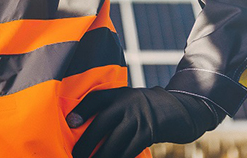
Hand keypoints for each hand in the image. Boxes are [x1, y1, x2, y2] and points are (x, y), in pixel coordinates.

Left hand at [66, 87, 221, 157]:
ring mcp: (139, 118)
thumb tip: (79, 125)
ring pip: (114, 141)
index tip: (69, 122)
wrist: (177, 109)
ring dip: (101, 156)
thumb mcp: (127, 100)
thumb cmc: (143, 109)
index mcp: (119, 94)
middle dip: (86, 142)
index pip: (96, 98)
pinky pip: (129, 150)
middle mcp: (127, 103)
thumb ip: (109, 109)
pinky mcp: (148, 133)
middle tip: (76, 155)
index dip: (82, 110)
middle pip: (102, 123)